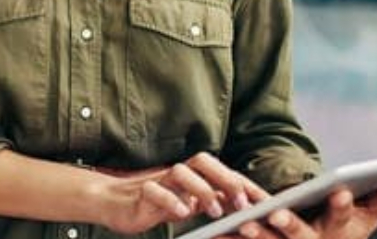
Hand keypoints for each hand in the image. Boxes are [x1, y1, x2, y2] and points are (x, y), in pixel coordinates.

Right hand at [98, 153, 264, 234]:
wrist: (109, 200)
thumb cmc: (152, 202)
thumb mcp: (186, 203)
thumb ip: (210, 201)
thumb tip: (242, 206)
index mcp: (190, 176)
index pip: (222, 172)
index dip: (246, 185)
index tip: (268, 203)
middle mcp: (176, 173)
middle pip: (204, 162)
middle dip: (227, 180)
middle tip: (244, 204)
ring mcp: (157, 180)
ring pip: (181, 172)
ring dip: (202, 190)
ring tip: (214, 212)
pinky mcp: (139, 193)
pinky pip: (154, 191)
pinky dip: (170, 200)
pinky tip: (182, 214)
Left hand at [221, 182, 376, 238]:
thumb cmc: (342, 227)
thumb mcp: (365, 215)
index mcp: (337, 231)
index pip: (340, 217)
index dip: (340, 206)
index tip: (338, 191)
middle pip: (300, 236)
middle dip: (291, 226)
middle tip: (278, 215)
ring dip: (257, 235)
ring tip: (244, 225)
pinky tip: (213, 235)